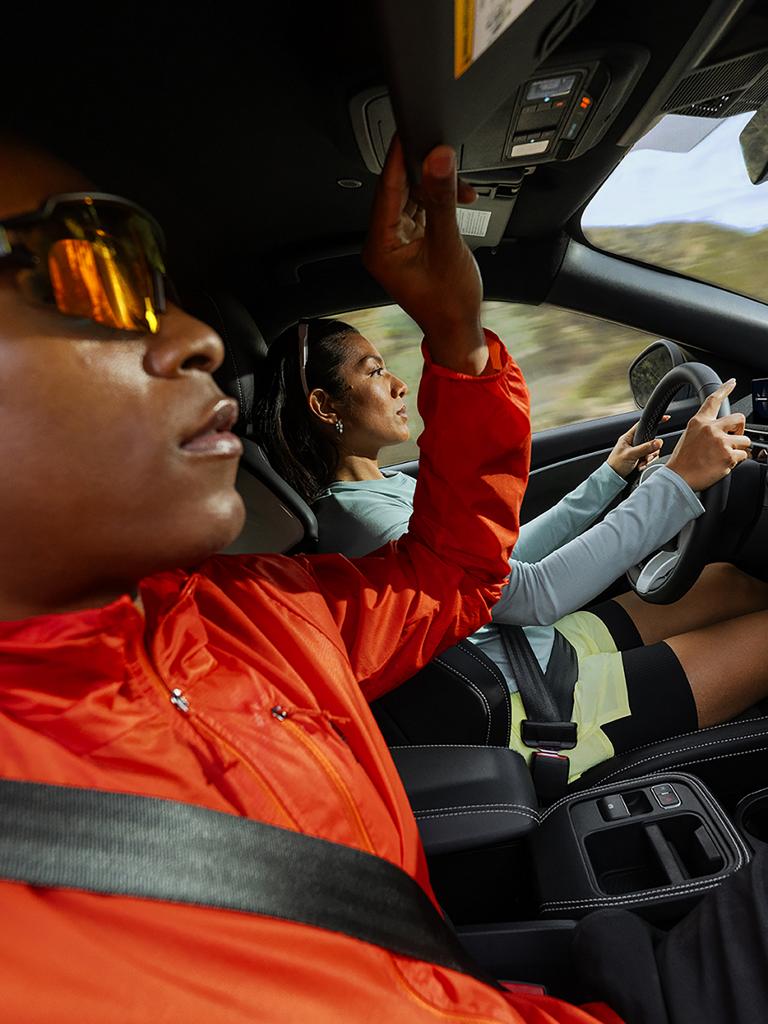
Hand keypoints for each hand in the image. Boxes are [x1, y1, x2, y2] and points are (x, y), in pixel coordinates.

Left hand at [362, 137, 486, 373]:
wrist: (459, 331)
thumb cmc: (449, 303)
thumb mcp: (448, 245)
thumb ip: (443, 199)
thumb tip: (438, 159)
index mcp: (380, 247)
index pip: (386, 190)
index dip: (399, 158)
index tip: (409, 130)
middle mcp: (383, 244)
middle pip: (398, 191)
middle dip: (424, 172)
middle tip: (443, 152)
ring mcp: (398, 244)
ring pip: (413, 199)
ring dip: (436, 188)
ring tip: (459, 184)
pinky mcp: (413, 244)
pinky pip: (422, 211)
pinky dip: (440, 202)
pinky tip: (458, 199)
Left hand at [607, 416, 668, 477]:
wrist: (613, 478)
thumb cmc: (615, 464)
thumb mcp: (630, 454)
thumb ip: (644, 448)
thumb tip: (658, 442)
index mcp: (628, 437)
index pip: (642, 425)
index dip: (652, 422)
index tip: (665, 418)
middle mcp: (634, 443)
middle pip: (650, 440)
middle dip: (651, 450)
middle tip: (645, 456)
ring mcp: (637, 451)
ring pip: (652, 450)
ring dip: (648, 458)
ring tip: (640, 462)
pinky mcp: (639, 458)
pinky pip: (649, 458)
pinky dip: (646, 463)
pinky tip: (640, 466)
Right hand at [666, 379, 750, 490]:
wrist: (678, 478)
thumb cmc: (682, 461)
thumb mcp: (688, 437)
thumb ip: (705, 430)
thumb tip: (722, 432)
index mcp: (699, 422)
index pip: (713, 401)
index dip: (724, 389)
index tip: (732, 382)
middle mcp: (711, 429)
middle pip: (739, 419)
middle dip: (740, 430)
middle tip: (733, 439)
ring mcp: (721, 442)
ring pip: (744, 440)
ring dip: (738, 449)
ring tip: (723, 456)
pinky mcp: (728, 456)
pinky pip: (743, 456)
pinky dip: (736, 461)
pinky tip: (722, 464)